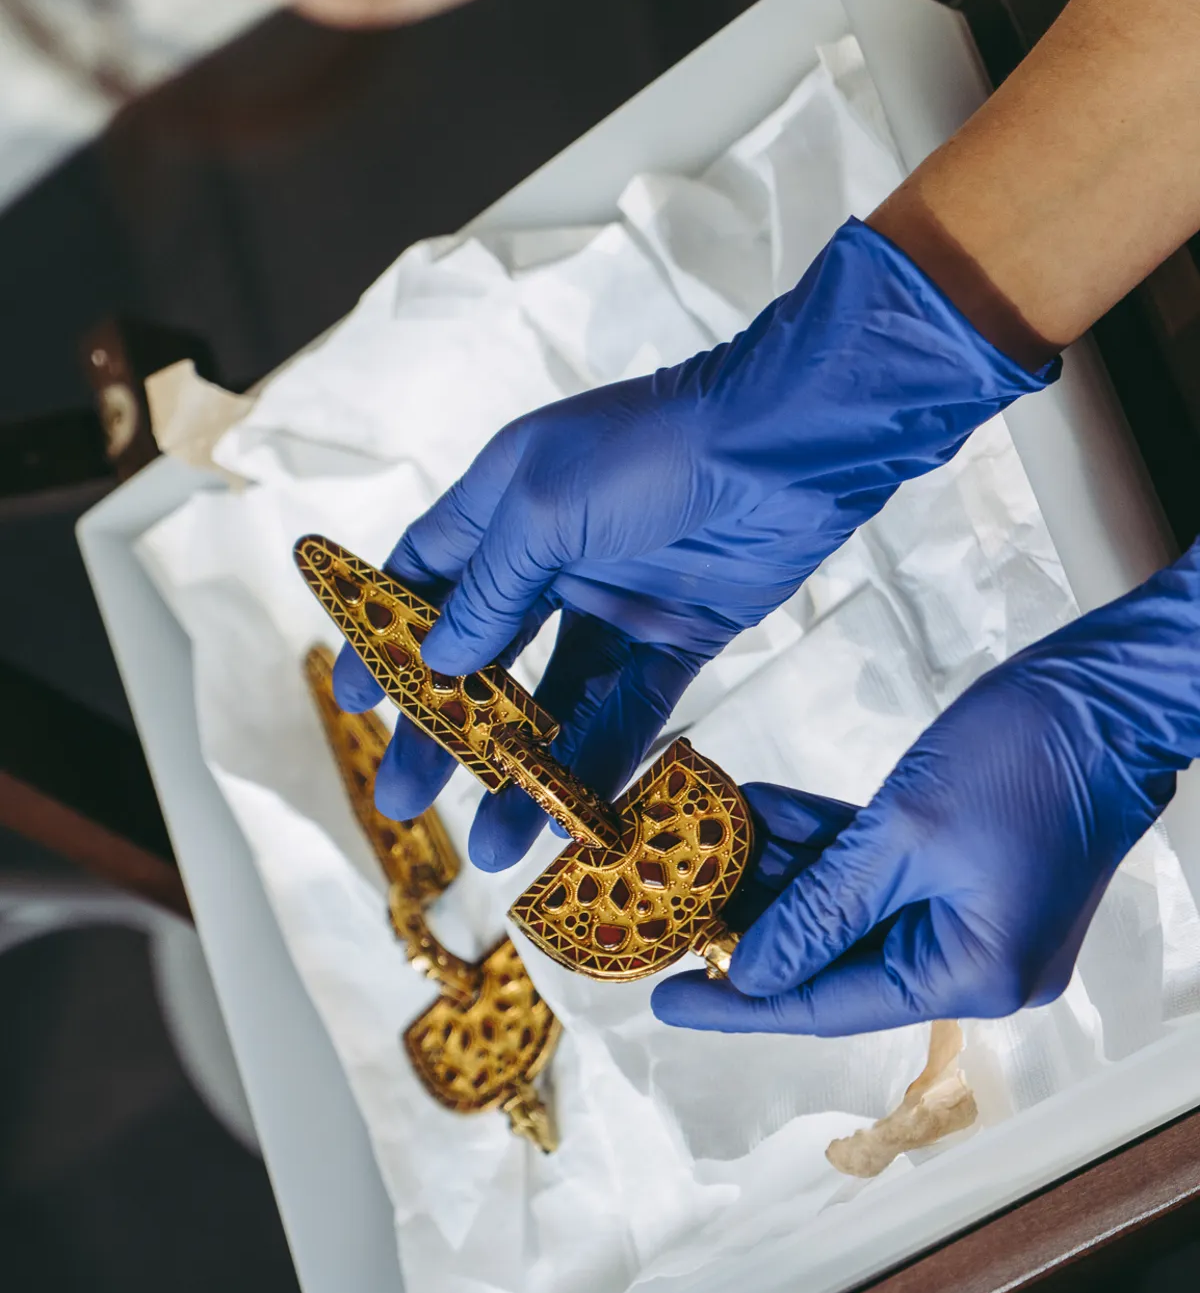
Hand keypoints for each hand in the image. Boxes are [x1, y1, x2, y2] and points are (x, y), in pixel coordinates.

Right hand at [334, 217, 1052, 869]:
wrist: (785, 446)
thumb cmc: (654, 451)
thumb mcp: (546, 508)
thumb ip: (490, 588)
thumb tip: (437, 661)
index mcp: (504, 503)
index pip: (422, 577)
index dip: (381, 637)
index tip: (353, 702)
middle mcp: (551, 557)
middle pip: (478, 659)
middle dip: (441, 733)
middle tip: (401, 802)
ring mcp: (613, 603)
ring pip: (551, 704)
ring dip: (518, 772)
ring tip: (487, 846)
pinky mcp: (675, 638)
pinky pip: (626, 714)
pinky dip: (596, 766)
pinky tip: (564, 817)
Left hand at [654, 553, 1199, 1036]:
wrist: (1111, 692)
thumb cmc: (1028, 755)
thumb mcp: (902, 833)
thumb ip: (819, 908)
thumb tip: (754, 971)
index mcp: (973, 974)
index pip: (832, 1002)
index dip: (742, 1002)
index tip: (668, 999)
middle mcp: (980, 962)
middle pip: (840, 959)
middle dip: (754, 926)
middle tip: (672, 911)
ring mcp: (979, 918)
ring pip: (854, 911)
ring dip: (782, 876)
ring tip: (704, 848)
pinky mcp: (974, 872)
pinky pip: (883, 874)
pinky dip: (826, 848)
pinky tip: (762, 813)